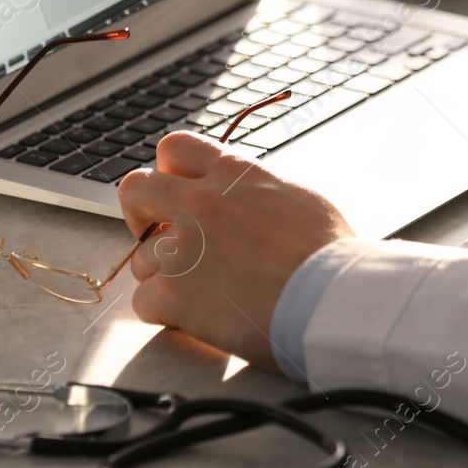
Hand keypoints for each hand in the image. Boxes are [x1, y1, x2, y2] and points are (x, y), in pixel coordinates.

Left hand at [117, 132, 352, 370]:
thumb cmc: (329, 255)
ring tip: (200, 293)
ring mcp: (183, 247)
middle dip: (141, 215)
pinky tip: (196, 318)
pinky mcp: (175, 292)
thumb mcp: (298, 197)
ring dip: (163, 276)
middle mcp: (201, 202)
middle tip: (160, 238)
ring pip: (140, 258)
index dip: (170, 173)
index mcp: (234, 174)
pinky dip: (166, 314)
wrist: (333, 298)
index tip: (180, 194)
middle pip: (135, 189)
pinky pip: (143, 302)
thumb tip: (249, 201)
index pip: (175, 148)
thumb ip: (259, 192)